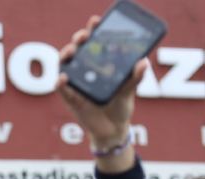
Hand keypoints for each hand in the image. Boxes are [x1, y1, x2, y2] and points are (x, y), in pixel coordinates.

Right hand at [56, 15, 148, 148]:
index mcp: (99, 63)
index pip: (94, 42)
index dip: (93, 29)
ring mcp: (76, 84)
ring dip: (66, 56)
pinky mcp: (71, 99)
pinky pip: (62, 89)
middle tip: (84, 36)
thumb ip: (135, 77)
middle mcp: (85, 70)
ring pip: (65, 65)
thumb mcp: (130, 90)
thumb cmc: (120, 106)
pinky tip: (64, 78)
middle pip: (77, 49)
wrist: (113, 130)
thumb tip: (143, 62)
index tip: (96, 21)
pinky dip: (61, 83)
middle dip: (79, 39)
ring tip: (71, 52)